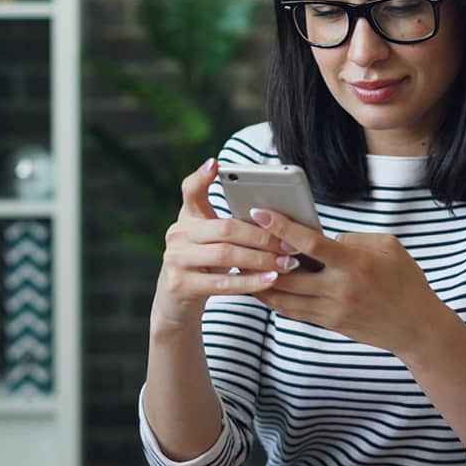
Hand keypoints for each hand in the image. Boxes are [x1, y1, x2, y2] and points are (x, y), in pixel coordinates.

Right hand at [151, 159, 299, 332]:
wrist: (176, 301)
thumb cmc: (203, 264)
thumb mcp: (209, 240)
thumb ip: (230, 224)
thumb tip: (273, 216)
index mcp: (187, 218)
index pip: (190, 191)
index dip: (201, 177)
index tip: (217, 163)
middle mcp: (176, 234)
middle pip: (225, 228)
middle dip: (262, 236)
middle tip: (290, 243)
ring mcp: (176, 259)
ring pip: (226, 255)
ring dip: (262, 259)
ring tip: (287, 263)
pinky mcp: (180, 285)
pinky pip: (223, 283)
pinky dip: (251, 282)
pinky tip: (272, 280)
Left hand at [246, 208, 458, 357]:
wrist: (417, 328)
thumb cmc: (406, 281)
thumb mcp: (388, 247)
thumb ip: (353, 239)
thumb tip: (322, 237)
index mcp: (354, 264)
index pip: (310, 244)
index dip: (282, 227)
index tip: (260, 212)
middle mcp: (339, 288)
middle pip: (287, 273)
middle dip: (260, 256)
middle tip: (238, 238)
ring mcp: (332, 309)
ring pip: (283, 296)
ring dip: (259, 280)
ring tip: (240, 263)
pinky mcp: (329, 323)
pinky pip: (292, 310)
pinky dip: (274, 297)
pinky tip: (260, 285)